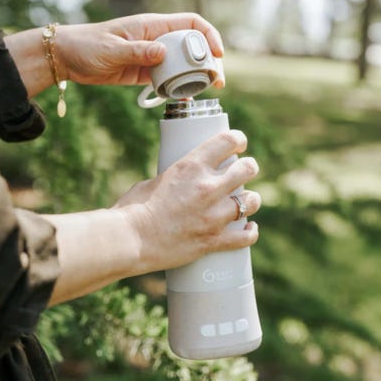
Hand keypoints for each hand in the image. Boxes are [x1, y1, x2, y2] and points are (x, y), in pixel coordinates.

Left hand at [55, 12, 224, 86]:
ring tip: (206, 91)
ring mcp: (153, 57)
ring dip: (197, 77)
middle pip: (193, 46)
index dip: (208, 35)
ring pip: (183, 64)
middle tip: (217, 81)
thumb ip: (138, 51)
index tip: (217, 54)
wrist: (68, 58)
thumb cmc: (86, 46)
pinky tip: (185, 98)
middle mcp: (157, 40)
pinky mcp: (146, 73)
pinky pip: (169, 79)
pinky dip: (179, 88)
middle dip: (209, 61)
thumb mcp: (111, 49)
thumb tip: (164, 53)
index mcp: (152, 26)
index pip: (190, 24)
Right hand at [114, 130, 260, 273]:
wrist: (129, 240)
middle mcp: (207, 187)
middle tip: (245, 172)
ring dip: (251, 200)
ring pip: (251, 201)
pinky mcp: (213, 240)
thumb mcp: (153, 181)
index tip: (239, 145)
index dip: (238, 140)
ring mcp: (213, 215)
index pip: (227, 141)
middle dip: (249, 168)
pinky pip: (245, 237)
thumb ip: (174, 180)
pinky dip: (250, 232)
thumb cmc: (133, 210)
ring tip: (247, 201)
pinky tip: (249, 228)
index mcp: (191, 166)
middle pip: (247, 169)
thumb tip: (181, 183)